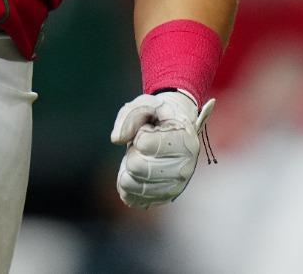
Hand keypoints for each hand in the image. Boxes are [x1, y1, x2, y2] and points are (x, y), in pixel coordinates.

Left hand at [110, 89, 213, 207]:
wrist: (174, 131)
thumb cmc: (159, 116)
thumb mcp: (147, 104)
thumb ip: (130, 115)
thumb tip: (117, 139)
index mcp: (185, 141)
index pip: (144, 143)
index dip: (139, 134)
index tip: (150, 130)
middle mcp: (184, 168)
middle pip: (136, 166)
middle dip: (132, 152)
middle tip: (143, 145)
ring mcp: (174, 187)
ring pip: (130, 184)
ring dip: (128, 167)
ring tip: (142, 157)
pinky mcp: (161, 199)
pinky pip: (130, 197)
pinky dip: (126, 182)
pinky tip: (136, 172)